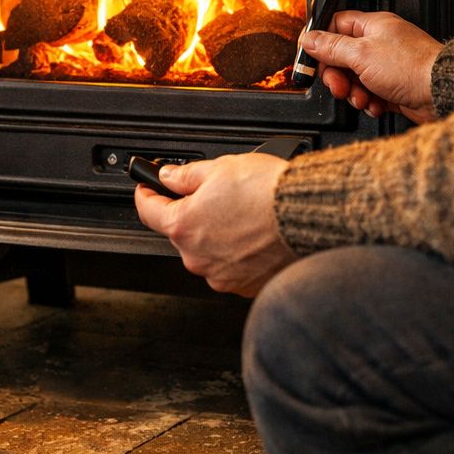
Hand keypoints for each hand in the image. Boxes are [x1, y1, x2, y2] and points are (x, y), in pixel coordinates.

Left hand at [133, 153, 295, 295]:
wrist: (307, 216)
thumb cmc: (268, 193)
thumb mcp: (220, 168)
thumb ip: (186, 175)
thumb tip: (169, 176)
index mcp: (184, 226)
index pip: (148, 211)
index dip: (146, 194)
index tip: (147, 188)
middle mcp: (197, 257)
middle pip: (182, 233)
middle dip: (192, 214)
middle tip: (214, 195)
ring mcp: (221, 275)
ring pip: (207, 251)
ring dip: (216, 235)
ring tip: (242, 214)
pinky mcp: (244, 286)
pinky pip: (231, 267)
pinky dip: (237, 252)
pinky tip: (253, 234)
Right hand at [300, 10, 441, 123]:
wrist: (442, 92)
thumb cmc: (412, 67)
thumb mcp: (361, 54)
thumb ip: (331, 47)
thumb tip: (308, 39)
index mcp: (372, 27)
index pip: (336, 26)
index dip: (321, 42)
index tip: (312, 59)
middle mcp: (380, 44)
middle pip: (342, 57)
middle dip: (337, 75)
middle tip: (339, 85)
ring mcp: (388, 66)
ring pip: (355, 79)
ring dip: (353, 92)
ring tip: (362, 97)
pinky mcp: (394, 88)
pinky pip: (371, 95)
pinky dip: (370, 102)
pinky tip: (376, 104)